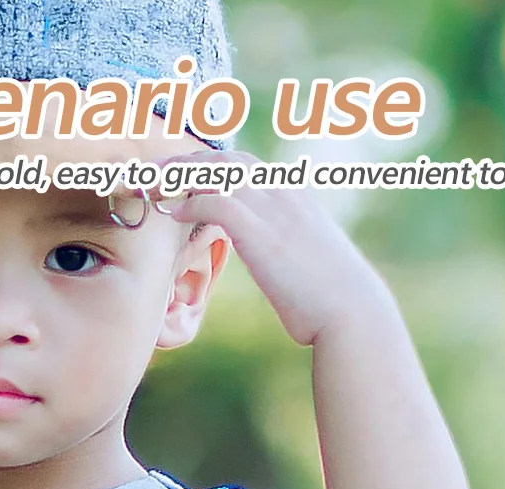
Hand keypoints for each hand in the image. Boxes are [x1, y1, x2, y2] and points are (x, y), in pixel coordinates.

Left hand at [161, 155, 394, 346]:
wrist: (351, 312)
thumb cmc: (328, 296)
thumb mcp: (305, 258)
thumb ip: (285, 245)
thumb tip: (275, 258)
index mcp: (293, 194)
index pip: (242, 164)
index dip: (206, 166)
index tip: (179, 177)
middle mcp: (283, 192)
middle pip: (224, 159)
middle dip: (185, 162)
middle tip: (155, 174)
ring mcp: (274, 208)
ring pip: (217, 171)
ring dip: (180, 176)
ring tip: (153, 187)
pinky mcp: (262, 232)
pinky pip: (218, 202)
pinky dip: (191, 202)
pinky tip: (173, 212)